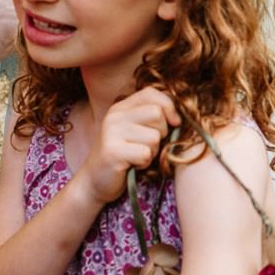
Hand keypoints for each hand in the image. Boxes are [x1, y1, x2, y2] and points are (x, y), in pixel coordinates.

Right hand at [75, 88, 178, 204]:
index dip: (170, 107)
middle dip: (162, 133)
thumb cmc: (125, 156)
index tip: (174, 123)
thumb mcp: (137, 131)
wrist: (95, 180)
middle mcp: (115, 116)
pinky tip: (132, 165)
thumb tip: (179, 116)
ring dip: (153, 152)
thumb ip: (153, 118)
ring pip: (154, 137)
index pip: (152, 93)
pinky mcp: (112, 151)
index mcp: (121, 107)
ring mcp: (111, 132)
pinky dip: (144, 163)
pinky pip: (146, 154)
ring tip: (137, 156)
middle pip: (157, 113)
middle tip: (148, 145)